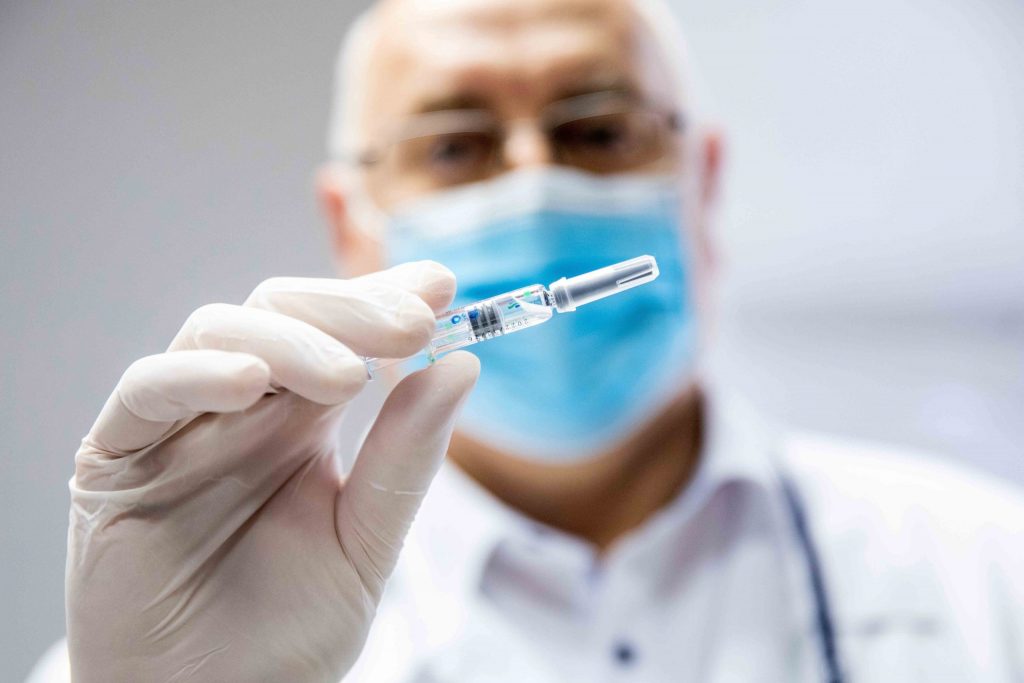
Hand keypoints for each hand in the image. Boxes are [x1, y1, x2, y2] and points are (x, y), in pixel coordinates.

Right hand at [66, 261, 478, 682]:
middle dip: (350, 309)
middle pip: (285, 313)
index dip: (386, 299)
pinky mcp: (117, 457)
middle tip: (414, 322)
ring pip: (220, 332)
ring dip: (288, 340)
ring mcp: (180, 424)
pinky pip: (148, 392)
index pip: (342, 330)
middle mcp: (243, 406)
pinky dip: (195, 376)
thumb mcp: (366, 540)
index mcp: (303, 416)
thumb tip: (460, 369)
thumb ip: (405, 459)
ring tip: (346, 376)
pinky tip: (248, 385)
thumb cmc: (285, 629)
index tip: (442, 286)